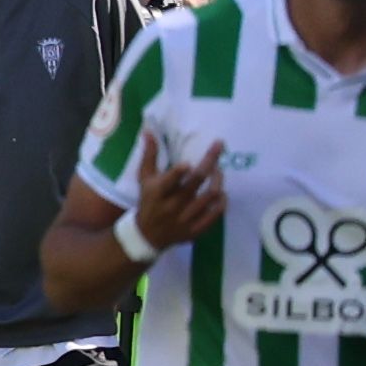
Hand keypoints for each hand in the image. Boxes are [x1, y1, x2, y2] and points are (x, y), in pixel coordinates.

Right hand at [126, 127, 229, 256]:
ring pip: (210, 196)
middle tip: (219, 147)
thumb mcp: (144, 179)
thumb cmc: (148, 201)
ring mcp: (186, 218)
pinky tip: (221, 194)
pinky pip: (215, 214)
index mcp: (157, 192)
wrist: (148, 234)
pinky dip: (222, 202)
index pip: (169, 181)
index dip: (179, 172)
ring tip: (219, 172)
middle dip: (210, 162)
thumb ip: (149, 155)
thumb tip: (148, 131)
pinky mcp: (196, 229)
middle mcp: (172, 205)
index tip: (188, 163)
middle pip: (196, 182)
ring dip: (218, 180)